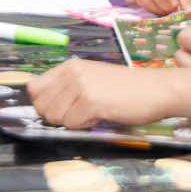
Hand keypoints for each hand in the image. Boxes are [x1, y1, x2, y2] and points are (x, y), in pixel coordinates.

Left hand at [29, 59, 179, 128]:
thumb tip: (42, 106)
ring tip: (94, 112)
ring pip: (56, 118)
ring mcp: (80, 86)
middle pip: (42, 106)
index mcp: (69, 66)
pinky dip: (85, 126)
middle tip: (82, 112)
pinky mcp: (90, 102)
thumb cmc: (126, 89)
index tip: (62, 108)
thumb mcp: (92, 79)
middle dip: (58, 116)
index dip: (44, 104)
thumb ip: (67, 88)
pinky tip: (102, 115)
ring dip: (73, 122)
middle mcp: (71, 72)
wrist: (156, 89)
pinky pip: (72, 125)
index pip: (34, 89)